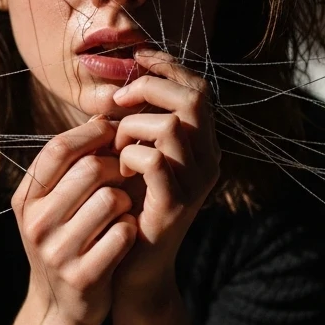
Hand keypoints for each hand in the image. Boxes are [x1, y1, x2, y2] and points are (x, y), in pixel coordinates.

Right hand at [13, 116, 138, 324]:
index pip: (58, 148)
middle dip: (116, 166)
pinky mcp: (85, 276)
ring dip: (126, 199)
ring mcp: (58, 252)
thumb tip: (104, 114)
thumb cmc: (65, 240)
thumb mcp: (52, 205)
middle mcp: (36, 224)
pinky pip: (123, 233)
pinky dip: (131, 228)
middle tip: (125, 174)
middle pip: (91, 169)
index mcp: (25, 200)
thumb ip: (69, 166)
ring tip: (123, 208)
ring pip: (112, 199)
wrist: (62, 308)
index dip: (92, 133)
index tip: (114, 132)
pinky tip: (125, 235)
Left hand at [109, 48, 220, 299]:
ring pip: (171, 126)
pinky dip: (128, 156)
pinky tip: (119, 171)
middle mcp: (208, 161)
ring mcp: (196, 184)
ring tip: (116, 148)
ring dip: (132, 127)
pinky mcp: (176, 206)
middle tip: (119, 101)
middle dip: (149, 88)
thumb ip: (136, 125)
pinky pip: (153, 159)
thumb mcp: (135, 159)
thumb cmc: (128, 209)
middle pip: (192, 99)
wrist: (133, 268)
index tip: (137, 56)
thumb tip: (117, 87)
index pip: (198, 89)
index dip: (168, 66)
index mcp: (202, 146)